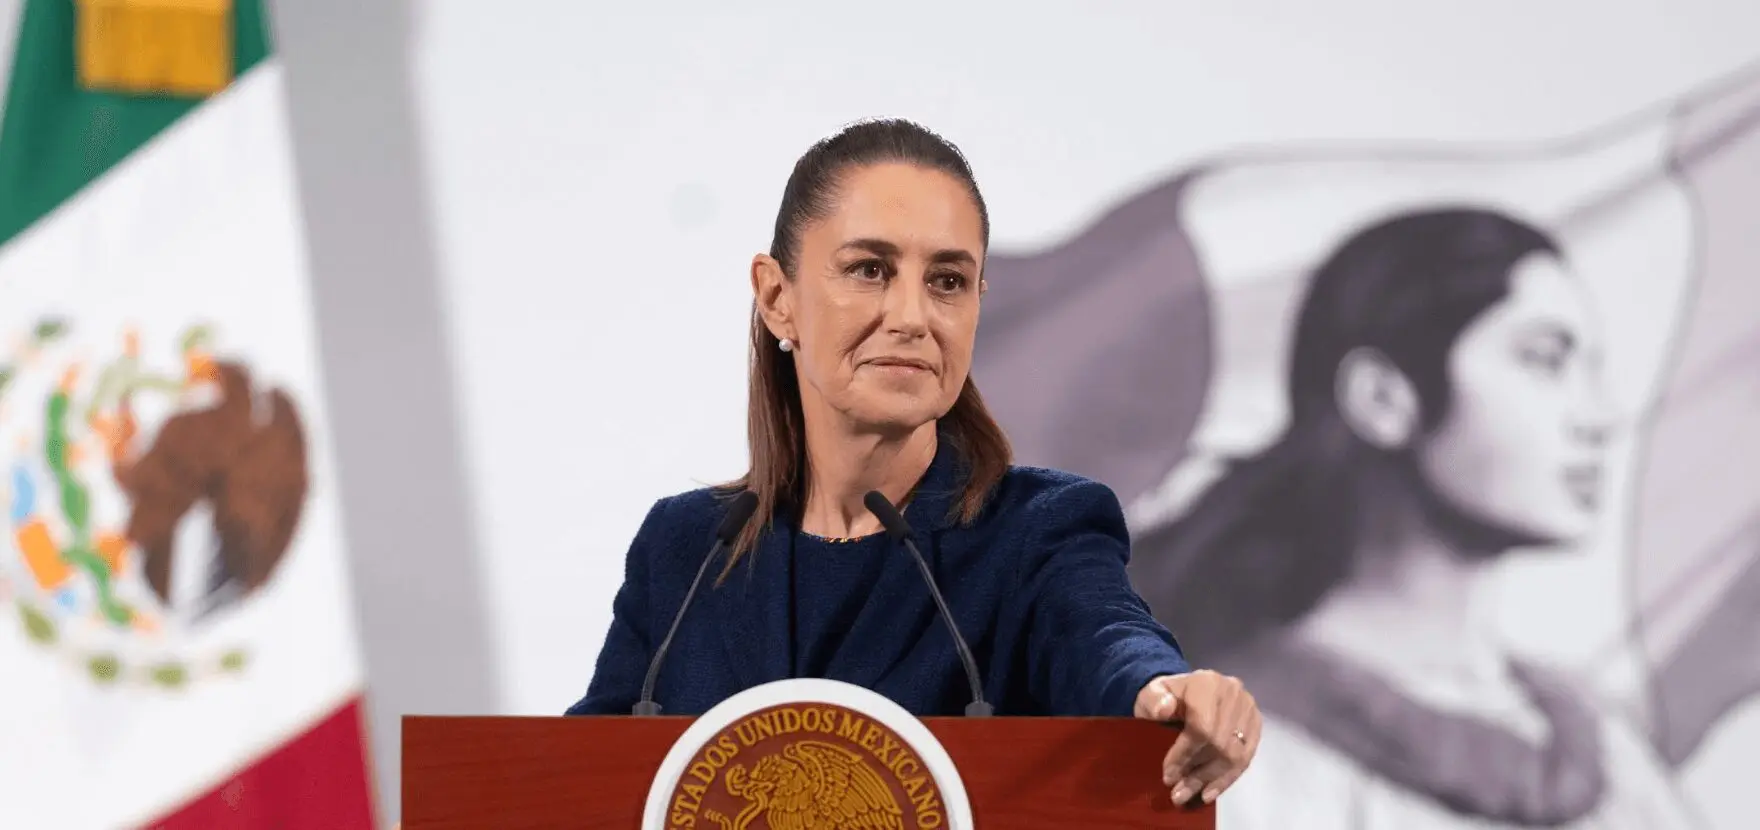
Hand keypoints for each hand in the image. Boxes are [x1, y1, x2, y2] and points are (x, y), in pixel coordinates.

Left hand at [1134, 670, 1260, 805]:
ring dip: (1212, 781)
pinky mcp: (1255, 725)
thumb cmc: (1163, 698)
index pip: (1202, 726)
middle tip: (1178, 793)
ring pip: (1235, 755)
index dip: (1186, 755)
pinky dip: (1227, 779)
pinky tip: (1210, 792)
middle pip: (1220, 744)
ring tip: (1191, 796)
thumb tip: (1164, 709)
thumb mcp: (1149, 696)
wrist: (1182, 693)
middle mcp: (1233, 693)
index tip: (1168, 776)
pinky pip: (1245, 758)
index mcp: (1207, 683)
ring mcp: (1248, 709)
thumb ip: (1153, 700)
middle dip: (1198, 774)